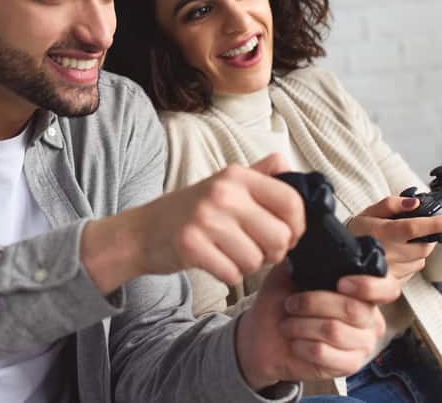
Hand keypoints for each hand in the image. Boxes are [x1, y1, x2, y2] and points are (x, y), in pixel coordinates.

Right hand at [80, 154, 303, 293]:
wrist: (143, 231)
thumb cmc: (191, 210)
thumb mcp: (223, 182)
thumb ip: (259, 174)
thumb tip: (289, 166)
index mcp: (237, 175)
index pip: (291, 201)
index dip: (298, 226)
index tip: (288, 234)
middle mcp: (223, 193)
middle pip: (280, 236)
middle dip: (274, 252)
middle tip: (257, 249)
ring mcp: (205, 219)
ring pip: (257, 260)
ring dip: (249, 265)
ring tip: (231, 253)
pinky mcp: (190, 246)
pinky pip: (232, 274)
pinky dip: (229, 275)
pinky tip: (216, 262)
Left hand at [236, 263, 400, 390]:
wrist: (263, 336)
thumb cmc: (280, 303)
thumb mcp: (290, 272)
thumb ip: (306, 257)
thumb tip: (312, 240)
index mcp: (361, 292)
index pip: (386, 288)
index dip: (368, 285)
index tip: (341, 283)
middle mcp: (368, 318)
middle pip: (352, 309)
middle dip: (312, 303)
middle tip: (291, 304)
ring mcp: (361, 344)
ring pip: (334, 331)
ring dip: (301, 325)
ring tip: (288, 324)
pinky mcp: (348, 365)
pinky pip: (325, 353)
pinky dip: (302, 345)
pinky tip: (295, 342)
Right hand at [347, 196, 441, 282]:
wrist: (338, 258)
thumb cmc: (355, 233)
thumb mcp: (367, 212)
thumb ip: (390, 204)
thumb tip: (413, 203)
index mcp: (382, 233)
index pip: (413, 227)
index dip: (435, 224)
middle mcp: (387, 253)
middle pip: (423, 247)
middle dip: (429, 238)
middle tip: (423, 231)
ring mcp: (390, 271)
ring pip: (420, 261)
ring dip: (419, 251)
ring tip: (404, 244)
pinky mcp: (391, 284)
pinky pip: (412, 272)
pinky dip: (411, 263)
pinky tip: (399, 256)